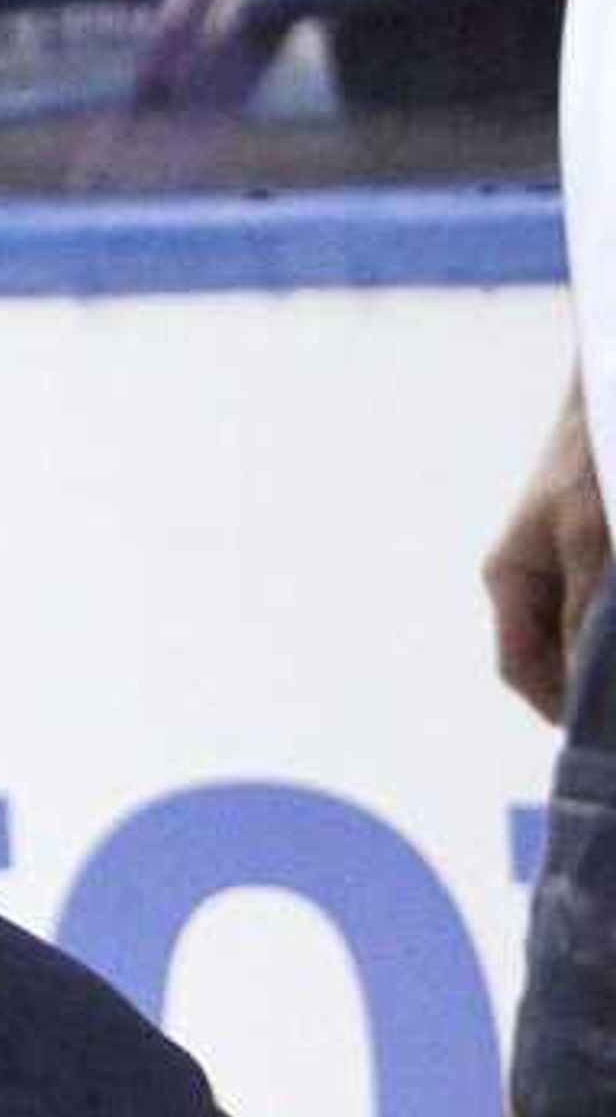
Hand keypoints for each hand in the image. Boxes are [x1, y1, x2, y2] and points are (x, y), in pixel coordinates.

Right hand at [482, 373, 605, 728]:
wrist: (614, 379)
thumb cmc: (598, 458)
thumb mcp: (591, 540)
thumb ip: (582, 612)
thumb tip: (585, 680)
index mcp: (511, 576)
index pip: (523, 667)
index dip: (560, 708)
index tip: (598, 737)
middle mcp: (530, 573)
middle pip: (552, 652)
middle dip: (588, 683)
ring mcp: (562, 555)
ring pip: (580, 628)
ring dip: (604, 653)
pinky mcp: (593, 539)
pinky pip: (596, 600)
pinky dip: (608, 625)